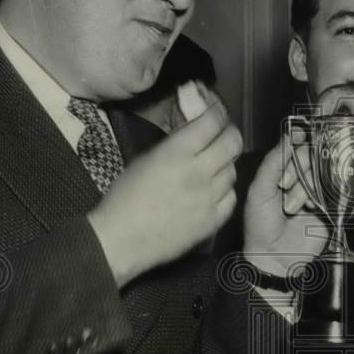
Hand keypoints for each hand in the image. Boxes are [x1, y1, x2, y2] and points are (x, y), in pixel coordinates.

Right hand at [88, 91, 241, 286]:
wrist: (121, 240)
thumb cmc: (124, 198)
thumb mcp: (145, 160)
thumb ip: (173, 145)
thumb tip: (194, 131)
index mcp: (176, 153)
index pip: (211, 123)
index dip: (218, 114)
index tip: (218, 113)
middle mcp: (198, 172)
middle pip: (232, 144)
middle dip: (231, 134)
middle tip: (226, 134)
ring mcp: (208, 198)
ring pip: (232, 171)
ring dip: (226, 164)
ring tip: (216, 165)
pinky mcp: (212, 221)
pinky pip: (231, 198)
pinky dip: (225, 191)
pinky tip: (215, 191)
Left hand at [243, 129, 328, 277]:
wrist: (275, 258)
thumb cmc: (260, 226)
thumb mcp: (259, 190)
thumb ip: (272, 162)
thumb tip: (288, 136)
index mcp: (283, 172)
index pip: (296, 147)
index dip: (297, 144)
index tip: (300, 138)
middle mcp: (301, 179)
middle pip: (312, 157)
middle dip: (299, 169)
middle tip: (285, 186)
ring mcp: (317, 192)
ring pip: (323, 173)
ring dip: (306, 188)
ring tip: (293, 207)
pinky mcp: (330, 207)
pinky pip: (334, 192)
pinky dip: (322, 197)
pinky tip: (311, 208)